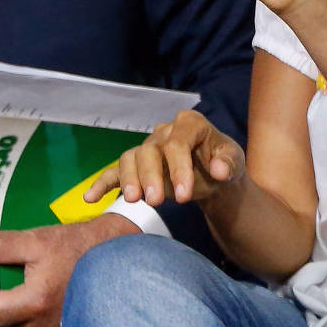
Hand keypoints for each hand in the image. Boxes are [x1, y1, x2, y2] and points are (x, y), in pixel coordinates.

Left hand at [0, 213, 137, 326]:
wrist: (123, 253)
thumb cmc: (80, 246)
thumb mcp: (37, 239)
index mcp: (33, 301)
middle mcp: (43, 322)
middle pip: (3, 324)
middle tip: (5, 281)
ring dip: (20, 310)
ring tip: (28, 284)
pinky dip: (39, 313)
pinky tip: (48, 292)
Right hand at [88, 109, 245, 210]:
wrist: (214, 176)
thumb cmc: (224, 164)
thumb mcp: (235, 162)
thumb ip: (229, 163)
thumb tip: (220, 170)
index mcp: (189, 124)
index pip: (177, 143)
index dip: (179, 168)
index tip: (185, 196)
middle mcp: (164, 132)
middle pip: (150, 151)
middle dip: (152, 176)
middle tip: (156, 202)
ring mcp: (148, 148)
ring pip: (131, 158)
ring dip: (130, 179)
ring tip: (134, 200)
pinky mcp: (136, 167)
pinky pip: (115, 171)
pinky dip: (102, 183)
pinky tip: (90, 198)